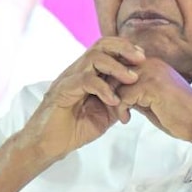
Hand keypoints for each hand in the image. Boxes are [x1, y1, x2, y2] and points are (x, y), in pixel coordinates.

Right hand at [15, 37, 145, 162]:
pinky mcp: (62, 91)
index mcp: (87, 73)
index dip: (125, 48)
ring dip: (116, 67)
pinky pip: (85, 80)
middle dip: (124, 48)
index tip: (143, 57)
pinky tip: (113, 101)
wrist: (48, 145)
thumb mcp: (105, 114)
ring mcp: (68, 79)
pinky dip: (103, 88)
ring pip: (93, 58)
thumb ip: (119, 100)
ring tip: (131, 79)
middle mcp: (76, 71)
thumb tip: (138, 91)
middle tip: (141, 58)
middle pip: (100, 45)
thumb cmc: (74, 130)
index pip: (105, 48)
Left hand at [115, 57, 191, 142]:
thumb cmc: (178, 114)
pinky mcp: (151, 86)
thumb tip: (115, 93)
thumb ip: (135, 93)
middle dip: (111, 93)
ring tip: (123, 116)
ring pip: (116, 84)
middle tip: (118, 110)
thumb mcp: (151, 100)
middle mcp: (151, 64)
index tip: (116, 102)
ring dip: (115, 103)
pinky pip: (123, 96)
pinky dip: (121, 110)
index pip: (121, 66)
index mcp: (153, 64)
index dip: (114, 85)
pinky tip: (127, 119)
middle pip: (115, 73)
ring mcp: (151, 73)